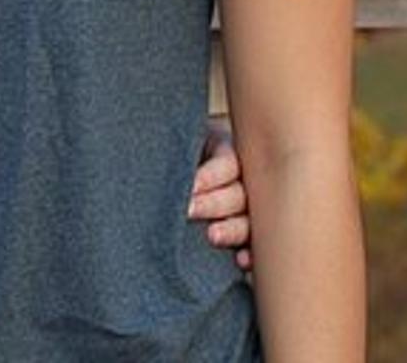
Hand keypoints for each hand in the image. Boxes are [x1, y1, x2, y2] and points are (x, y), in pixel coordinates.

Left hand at [190, 121, 252, 270]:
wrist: (180, 175)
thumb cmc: (177, 154)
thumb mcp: (181, 147)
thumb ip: (176, 153)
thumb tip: (153, 154)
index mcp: (227, 153)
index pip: (227, 165)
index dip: (210, 176)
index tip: (190, 186)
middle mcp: (242, 183)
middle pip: (237, 195)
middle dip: (213, 204)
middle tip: (189, 210)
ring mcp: (246, 212)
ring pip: (246, 221)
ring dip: (232, 229)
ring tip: (213, 236)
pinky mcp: (244, 237)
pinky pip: (252, 247)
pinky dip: (249, 255)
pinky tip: (240, 260)